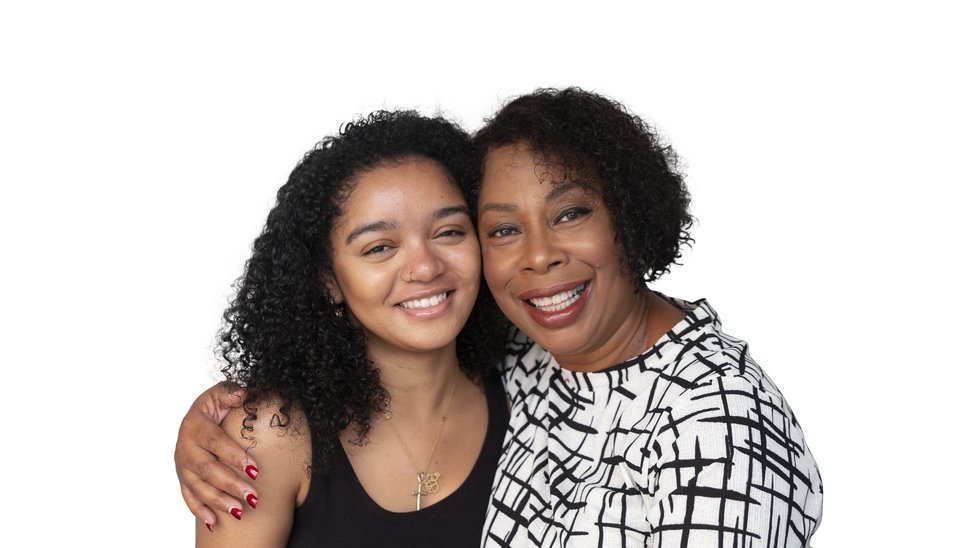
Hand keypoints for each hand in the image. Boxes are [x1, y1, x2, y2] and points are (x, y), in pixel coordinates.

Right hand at [175, 382, 258, 528]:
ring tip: (239, 511)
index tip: (255, 469)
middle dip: (230, 484)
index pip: (215, 442)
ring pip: (198, 487)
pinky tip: (214, 522)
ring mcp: (182, 465)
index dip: (233, 456)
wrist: (196, 417)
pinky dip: (200, 511)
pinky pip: (188, 497)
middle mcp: (185, 447)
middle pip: (206, 469)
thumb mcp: (221, 394)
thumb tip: (243, 393)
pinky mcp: (182, 478)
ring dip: (218, 501)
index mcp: (195, 425)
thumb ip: (231, 392)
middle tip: (252, 495)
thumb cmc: (214, 406)